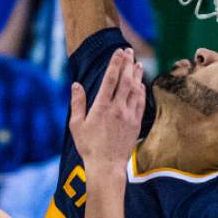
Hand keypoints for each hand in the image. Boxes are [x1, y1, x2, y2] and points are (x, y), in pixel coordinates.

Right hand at [70, 48, 144, 170]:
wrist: (106, 166)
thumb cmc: (88, 146)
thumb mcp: (76, 125)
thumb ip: (77, 103)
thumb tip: (76, 85)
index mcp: (101, 107)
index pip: (110, 79)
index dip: (115, 63)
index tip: (118, 52)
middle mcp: (117, 109)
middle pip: (125, 80)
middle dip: (127, 63)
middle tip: (129, 51)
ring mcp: (128, 116)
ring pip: (135, 90)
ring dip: (136, 75)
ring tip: (137, 63)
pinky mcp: (136, 123)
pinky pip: (140, 102)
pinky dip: (141, 91)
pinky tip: (141, 84)